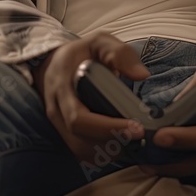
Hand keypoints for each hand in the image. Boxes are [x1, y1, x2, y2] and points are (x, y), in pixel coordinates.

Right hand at [31, 32, 149, 165]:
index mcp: (62, 87)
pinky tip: (121, 143)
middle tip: (140, 137)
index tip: (135, 127)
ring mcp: (58, 124)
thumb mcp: (99, 42)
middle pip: (80, 140)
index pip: (80, 118)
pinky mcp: (65, 133)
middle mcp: (56, 110)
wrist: (53, 62)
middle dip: (112, 142)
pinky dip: (102, 153)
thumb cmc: (80, 53)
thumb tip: (142, 75)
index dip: (107, 128)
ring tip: (134, 141)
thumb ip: (120, 54)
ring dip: (108, 151)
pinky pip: (81, 152)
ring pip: (81, 150)